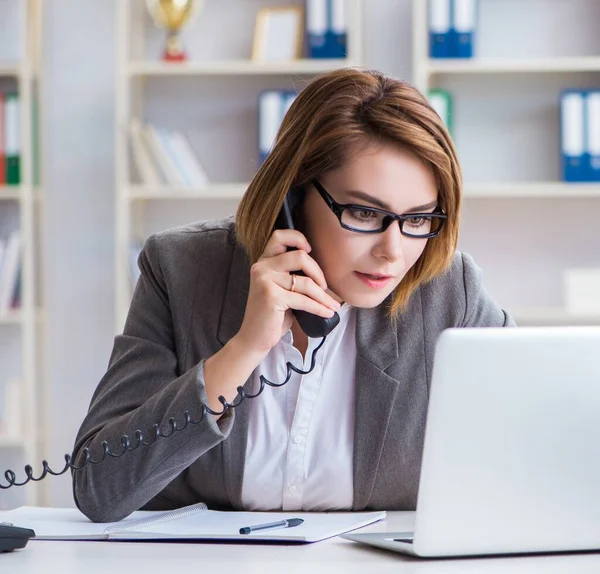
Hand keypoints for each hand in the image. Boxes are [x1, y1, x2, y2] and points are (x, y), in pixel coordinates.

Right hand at [234, 229, 340, 356]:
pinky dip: (319, 307)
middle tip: (325, 287)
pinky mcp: (271, 296)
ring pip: (305, 282)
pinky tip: (327, 312)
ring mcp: (265, 281)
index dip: (298, 238)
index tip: (310, 250)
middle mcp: (262, 267)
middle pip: (300, 257)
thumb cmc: (271, 314)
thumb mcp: (280, 288)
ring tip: (332, 305)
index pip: (279, 236)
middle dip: (318, 272)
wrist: (254, 337)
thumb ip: (291, 274)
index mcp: (263, 262)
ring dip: (323, 296)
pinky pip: (303, 299)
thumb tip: (320, 272)